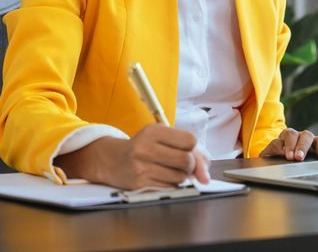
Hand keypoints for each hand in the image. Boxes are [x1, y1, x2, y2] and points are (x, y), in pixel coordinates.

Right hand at [55, 124, 209, 189]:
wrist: (112, 159)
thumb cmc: (142, 146)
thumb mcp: (160, 136)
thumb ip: (185, 147)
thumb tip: (205, 170)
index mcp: (154, 130)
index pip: (190, 140)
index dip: (193, 147)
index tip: (188, 149)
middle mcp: (146, 147)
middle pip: (186, 160)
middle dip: (191, 165)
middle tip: (184, 164)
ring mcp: (142, 166)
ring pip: (180, 176)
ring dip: (182, 176)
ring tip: (171, 169)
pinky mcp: (140, 183)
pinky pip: (169, 187)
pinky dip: (172, 183)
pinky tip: (163, 176)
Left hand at [259, 128, 317, 160]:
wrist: (282, 159)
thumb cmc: (276, 156)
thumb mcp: (269, 154)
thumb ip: (272, 150)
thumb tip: (279, 148)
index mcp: (287, 136)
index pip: (289, 135)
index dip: (289, 145)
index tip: (289, 156)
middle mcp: (301, 136)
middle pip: (304, 135)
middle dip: (302, 146)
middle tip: (299, 158)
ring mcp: (313, 140)